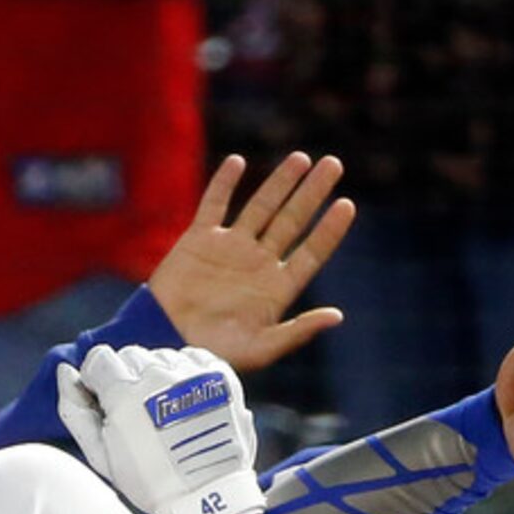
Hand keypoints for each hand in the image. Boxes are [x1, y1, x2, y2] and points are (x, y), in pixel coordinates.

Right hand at [57, 345, 265, 513]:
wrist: (207, 498)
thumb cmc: (149, 482)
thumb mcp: (101, 456)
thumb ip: (75, 411)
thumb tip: (65, 371)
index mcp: (125, 395)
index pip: (100, 358)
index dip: (99, 380)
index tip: (108, 401)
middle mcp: (159, 376)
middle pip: (131, 355)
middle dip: (128, 378)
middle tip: (139, 414)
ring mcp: (193, 374)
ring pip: (161, 356)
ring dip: (158, 376)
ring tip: (166, 412)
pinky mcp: (220, 376)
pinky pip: (192, 357)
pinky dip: (185, 374)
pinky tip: (186, 402)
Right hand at [145, 153, 356, 372]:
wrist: (166, 343)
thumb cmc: (213, 354)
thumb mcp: (261, 349)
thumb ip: (297, 331)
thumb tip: (338, 316)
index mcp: (276, 288)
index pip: (310, 253)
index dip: (329, 230)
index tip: (347, 205)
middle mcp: (257, 264)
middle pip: (292, 221)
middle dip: (312, 193)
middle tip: (334, 164)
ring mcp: (229, 248)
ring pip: (260, 206)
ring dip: (280, 182)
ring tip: (301, 158)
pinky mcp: (199, 240)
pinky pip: (214, 204)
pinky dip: (224, 183)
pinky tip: (238, 162)